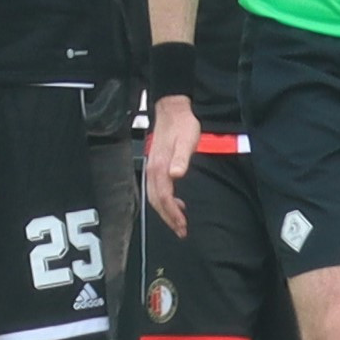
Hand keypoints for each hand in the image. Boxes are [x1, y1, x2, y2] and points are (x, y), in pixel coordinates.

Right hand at [144, 95, 200, 236]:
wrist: (173, 109)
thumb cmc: (182, 124)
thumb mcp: (187, 140)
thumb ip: (180, 158)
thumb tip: (175, 175)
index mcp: (160, 166)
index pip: (164, 197)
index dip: (173, 213)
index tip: (183, 224)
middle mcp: (153, 169)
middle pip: (156, 200)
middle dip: (168, 218)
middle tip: (181, 230)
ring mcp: (152, 167)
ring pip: (154, 196)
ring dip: (165, 212)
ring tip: (178, 223)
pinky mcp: (155, 165)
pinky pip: (156, 189)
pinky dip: (164, 201)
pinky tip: (175, 203)